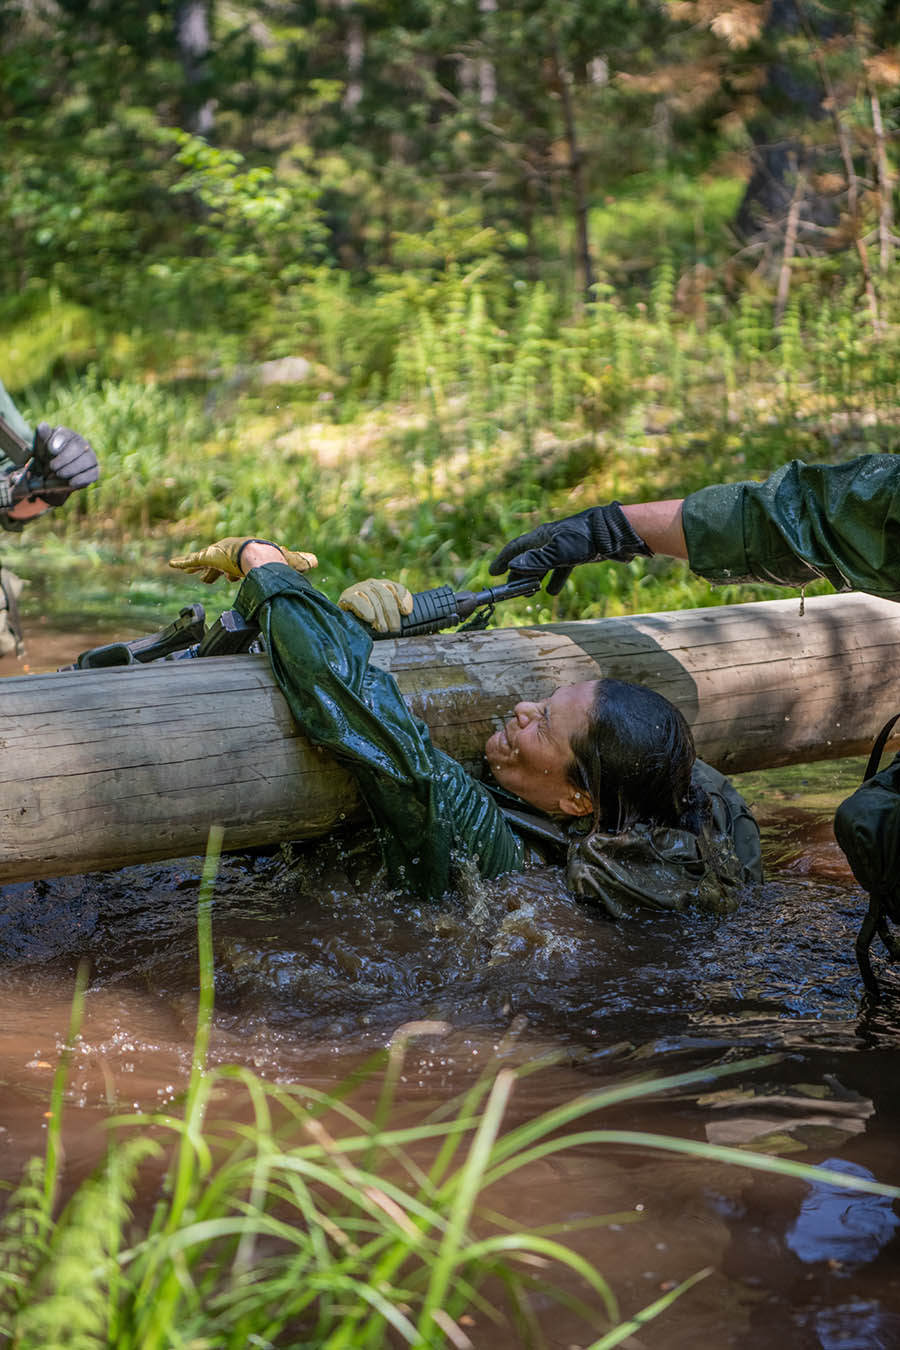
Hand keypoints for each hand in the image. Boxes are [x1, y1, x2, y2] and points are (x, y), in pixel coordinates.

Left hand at [25, 423, 99, 505]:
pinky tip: (71, 482)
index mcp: (67, 434)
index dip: (57, 443)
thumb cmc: (45, 458)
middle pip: (77, 448)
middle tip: (52, 467)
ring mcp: (90, 457)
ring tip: (59, 475)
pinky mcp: (94, 471)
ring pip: (86, 461)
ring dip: (71, 469)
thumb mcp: (40, 447)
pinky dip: (81, 479)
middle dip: (63, 459)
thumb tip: (43, 426)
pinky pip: (92, 474)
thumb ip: (41, 436)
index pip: (65, 435)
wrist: (51, 477)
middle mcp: (81, 443)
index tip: (51, 451)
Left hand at [169, 537, 317, 583]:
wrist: (260, 556)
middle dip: (217, 571)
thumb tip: (316, 562)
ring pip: (206, 563)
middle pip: (221, 563)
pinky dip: (182, 563)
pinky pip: (191, 560)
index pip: (239, 564)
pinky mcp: (207, 557)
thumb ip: (300, 561)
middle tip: (212, 579)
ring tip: (195, 575)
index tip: (233, 578)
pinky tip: (171, 564)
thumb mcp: (289, 560)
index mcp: (247, 554)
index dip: (235, 572)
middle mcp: (231, 553)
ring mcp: (218, 555)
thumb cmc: (273, 558)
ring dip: (200, 569)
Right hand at [338, 578, 412, 632]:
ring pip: (373, 598)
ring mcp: (359, 588)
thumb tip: (406, 614)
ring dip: (380, 616)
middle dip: (392, 613)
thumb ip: (395, 614)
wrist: (343, 622)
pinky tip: (369, 618)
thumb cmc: (368, 622)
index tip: (406, 612)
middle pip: (386, 595)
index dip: (403, 599)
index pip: (397, 588)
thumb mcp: (384, 617)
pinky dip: (364, 609)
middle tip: (394, 630)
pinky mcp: (346, 596)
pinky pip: (357, 600)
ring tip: (383, 630)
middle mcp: (372, 584)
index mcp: (384, 586)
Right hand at [488, 503, 652, 594]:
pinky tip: (551, 592)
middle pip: (528, 558)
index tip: (494, 572)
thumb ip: (537, 561)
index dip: (504, 560)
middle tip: (512, 590)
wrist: (613, 533)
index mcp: (541, 536)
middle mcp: (549, 540)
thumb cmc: (585, 539)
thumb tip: (514, 567)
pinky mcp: (576, 553)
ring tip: (529, 593)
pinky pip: (559, 568)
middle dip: (519, 574)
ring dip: (535, 579)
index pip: (516, 548)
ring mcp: (563, 547)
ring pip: (543, 565)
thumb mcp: (559, 552)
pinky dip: (554, 579)